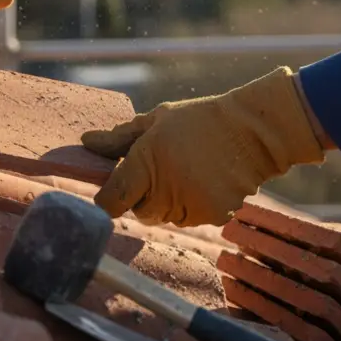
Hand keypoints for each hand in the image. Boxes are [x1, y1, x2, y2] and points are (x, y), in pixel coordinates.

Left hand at [81, 67, 326, 226]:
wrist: (254, 130)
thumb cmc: (199, 121)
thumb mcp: (156, 121)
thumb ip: (119, 138)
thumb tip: (87, 142)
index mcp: (145, 162)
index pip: (110, 201)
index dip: (106, 200)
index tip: (111, 193)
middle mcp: (165, 189)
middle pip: (139, 212)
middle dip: (144, 196)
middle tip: (162, 170)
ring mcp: (190, 205)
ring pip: (166, 217)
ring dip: (169, 203)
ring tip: (188, 171)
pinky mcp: (212, 216)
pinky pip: (190, 219)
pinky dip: (193, 206)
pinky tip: (206, 181)